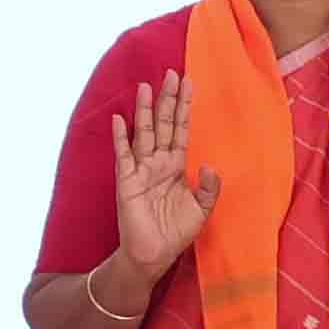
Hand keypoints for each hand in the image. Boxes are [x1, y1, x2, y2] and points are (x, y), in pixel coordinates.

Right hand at [108, 72, 219, 282]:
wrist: (153, 254)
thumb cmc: (175, 233)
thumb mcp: (202, 210)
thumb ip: (208, 188)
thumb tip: (208, 165)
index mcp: (177, 166)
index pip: (181, 129)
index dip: (184, 107)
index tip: (189, 82)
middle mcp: (159, 162)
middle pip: (163, 123)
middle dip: (167, 99)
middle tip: (171, 73)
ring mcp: (141, 169)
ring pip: (144, 132)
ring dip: (145, 110)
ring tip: (147, 86)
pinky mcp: (127, 181)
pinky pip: (123, 154)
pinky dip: (121, 137)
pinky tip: (120, 119)